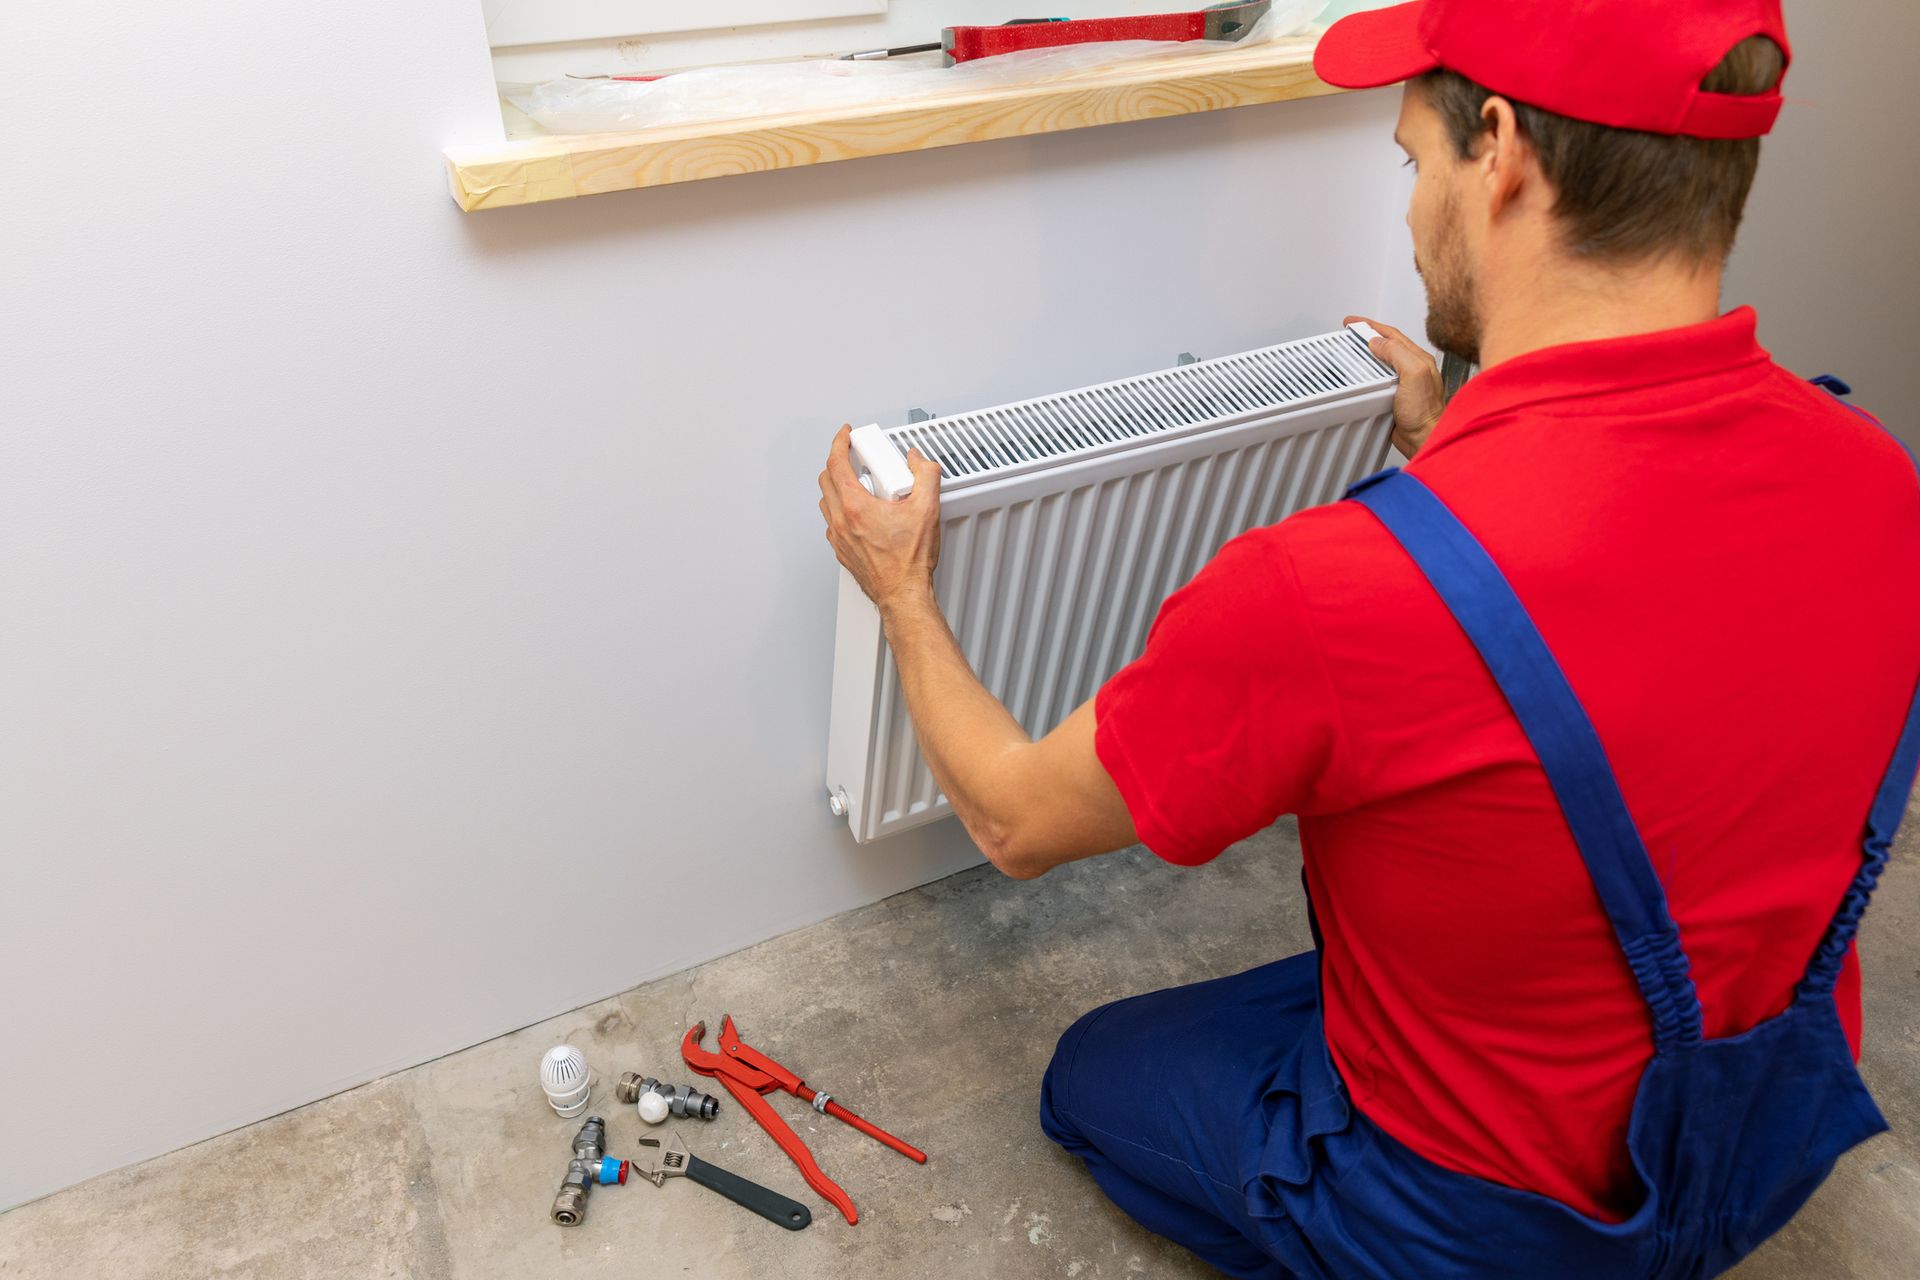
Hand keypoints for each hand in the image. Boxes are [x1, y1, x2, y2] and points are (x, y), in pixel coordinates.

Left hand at [819, 424, 942, 610]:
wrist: (903, 595)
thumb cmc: (909, 562)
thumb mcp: (927, 509)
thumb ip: (925, 475)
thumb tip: (918, 460)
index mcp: (856, 506)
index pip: (836, 463)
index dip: (839, 442)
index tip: (846, 434)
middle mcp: (841, 521)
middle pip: (826, 479)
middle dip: (838, 463)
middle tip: (856, 459)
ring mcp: (838, 537)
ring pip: (826, 501)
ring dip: (837, 487)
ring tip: (860, 486)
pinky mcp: (842, 551)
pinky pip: (833, 522)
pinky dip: (841, 510)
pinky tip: (861, 514)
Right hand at [1346, 315, 1444, 457]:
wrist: (1424, 438)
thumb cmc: (1425, 412)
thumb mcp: (1414, 373)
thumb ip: (1397, 353)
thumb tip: (1377, 342)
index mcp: (1418, 359)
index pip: (1391, 334)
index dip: (1370, 326)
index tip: (1353, 323)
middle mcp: (1412, 369)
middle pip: (1386, 344)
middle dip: (1366, 335)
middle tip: (1349, 333)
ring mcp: (1403, 384)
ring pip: (1381, 361)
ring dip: (1366, 353)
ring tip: (1351, 349)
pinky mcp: (1394, 398)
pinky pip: (1378, 379)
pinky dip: (1366, 374)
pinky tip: (1359, 377)